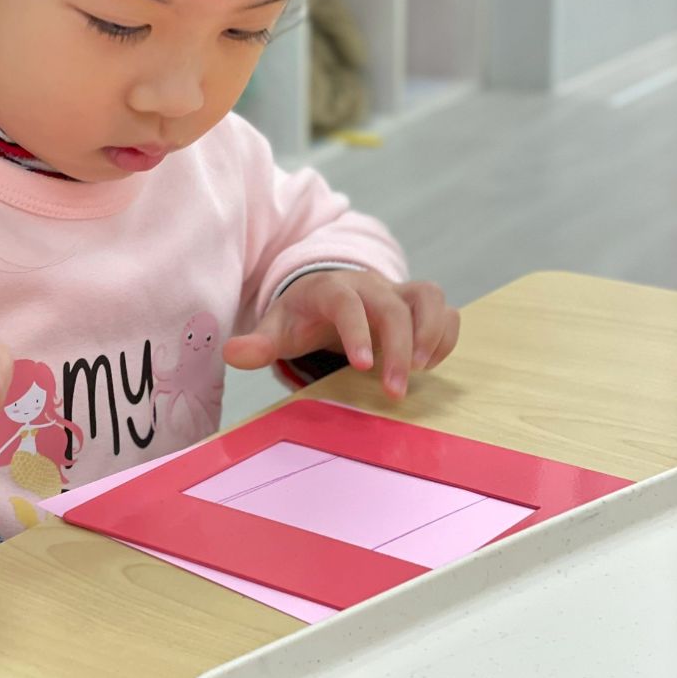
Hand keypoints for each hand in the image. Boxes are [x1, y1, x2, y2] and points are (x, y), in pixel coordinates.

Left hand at [223, 269, 459, 398]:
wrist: (325, 294)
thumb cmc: (301, 316)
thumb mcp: (278, 328)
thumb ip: (259, 343)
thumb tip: (231, 353)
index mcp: (331, 290)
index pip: (348, 302)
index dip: (358, 331)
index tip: (364, 367)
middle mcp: (370, 286)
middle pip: (393, 306)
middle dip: (399, 347)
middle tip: (395, 391)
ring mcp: (397, 293)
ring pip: (429, 296)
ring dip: (431, 333)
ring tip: (421, 371)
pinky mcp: (417, 305)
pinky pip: (445, 311)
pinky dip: (445, 336)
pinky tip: (429, 365)